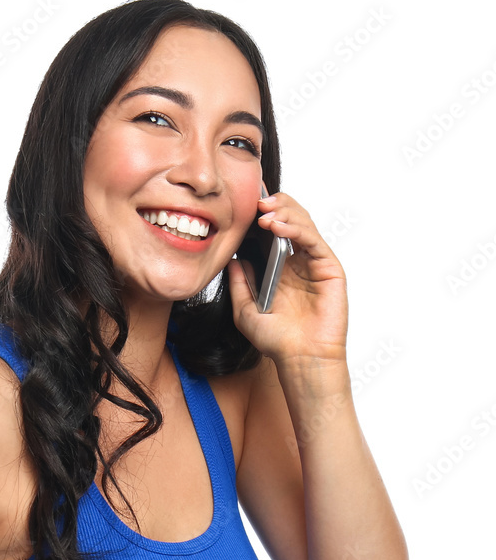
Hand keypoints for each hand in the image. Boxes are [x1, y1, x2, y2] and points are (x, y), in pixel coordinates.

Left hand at [228, 190, 348, 366]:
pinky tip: (277, 226)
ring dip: (284, 212)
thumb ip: (239, 284)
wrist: (300, 359)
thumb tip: (230, 260)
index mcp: (280, 268)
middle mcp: (299, 262)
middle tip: (255, 200)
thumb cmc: (277, 340)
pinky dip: (296, 228)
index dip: (261, 215)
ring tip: (264, 212)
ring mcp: (315, 263)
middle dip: (273, 206)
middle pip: (290, 220)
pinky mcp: (330, 268)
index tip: (244, 203)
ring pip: (303, 224)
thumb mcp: (244, 311)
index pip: (272, 232)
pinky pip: (313, 240)